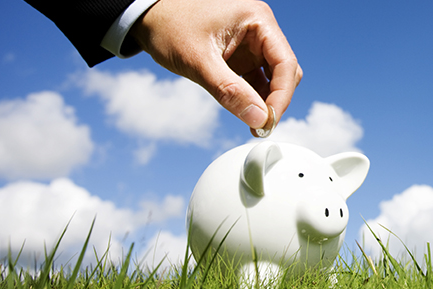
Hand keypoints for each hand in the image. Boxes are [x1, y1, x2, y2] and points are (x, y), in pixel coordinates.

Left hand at [129, 0, 301, 135]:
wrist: (147, 18)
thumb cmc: (169, 26)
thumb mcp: (198, 61)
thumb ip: (229, 91)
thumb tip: (259, 119)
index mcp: (256, 20)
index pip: (285, 62)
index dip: (282, 95)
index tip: (269, 120)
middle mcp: (260, 29)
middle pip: (285, 71)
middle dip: (276, 100)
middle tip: (261, 125)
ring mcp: (252, 43)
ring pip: (274, 78)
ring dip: (266, 102)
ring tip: (253, 125)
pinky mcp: (242, 56)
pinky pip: (257, 80)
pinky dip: (254, 98)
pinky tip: (246, 113)